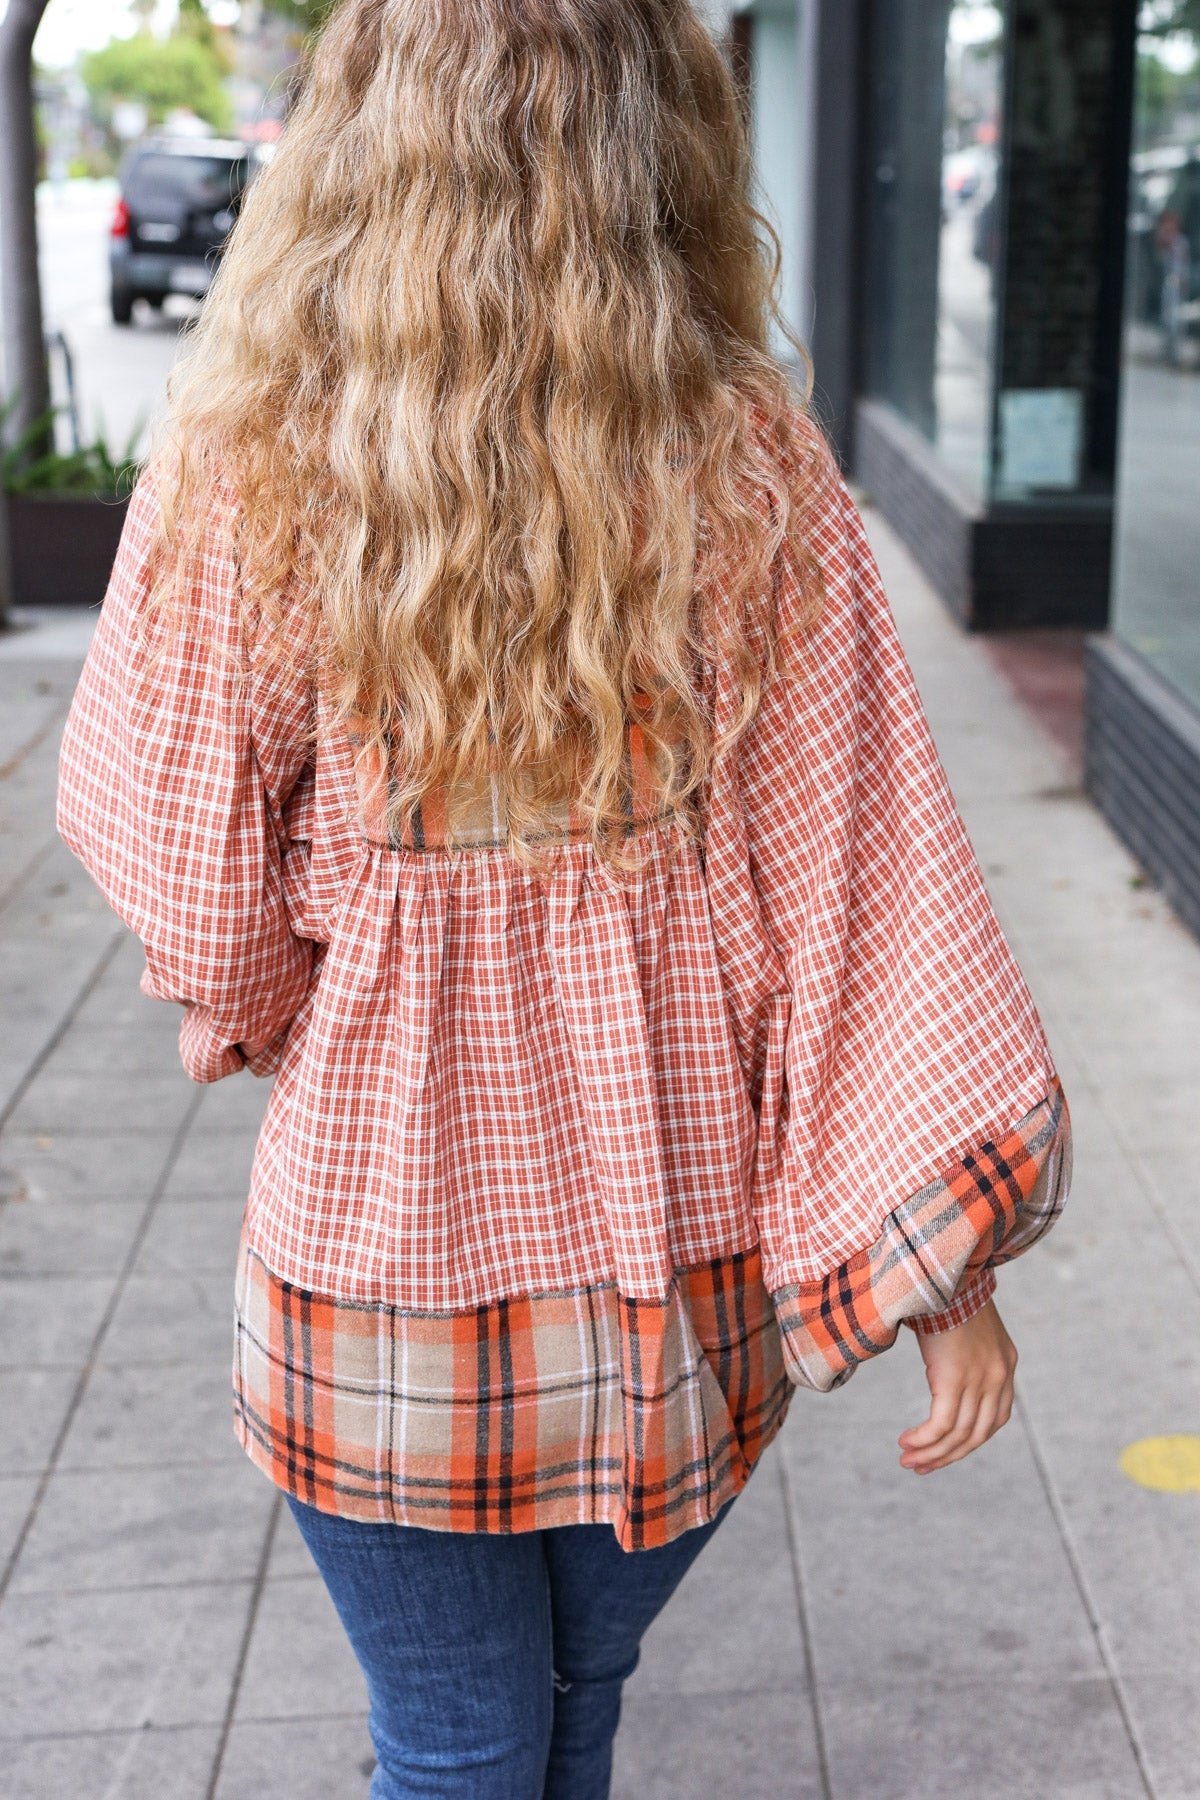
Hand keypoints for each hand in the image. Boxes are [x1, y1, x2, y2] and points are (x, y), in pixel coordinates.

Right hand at [897, 1299, 1017, 1474]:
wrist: (944, 1271)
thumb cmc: (947, 1295)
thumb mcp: (968, 1329)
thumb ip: (968, 1355)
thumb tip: (947, 1370)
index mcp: (1006, 1366)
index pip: (993, 1421)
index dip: (968, 1443)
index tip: (943, 1452)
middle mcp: (999, 1378)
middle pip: (976, 1436)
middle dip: (947, 1456)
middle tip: (921, 1467)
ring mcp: (979, 1381)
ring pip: (958, 1436)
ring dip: (930, 1453)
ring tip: (907, 1459)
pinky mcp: (956, 1380)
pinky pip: (941, 1425)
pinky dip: (924, 1439)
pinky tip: (907, 1442)